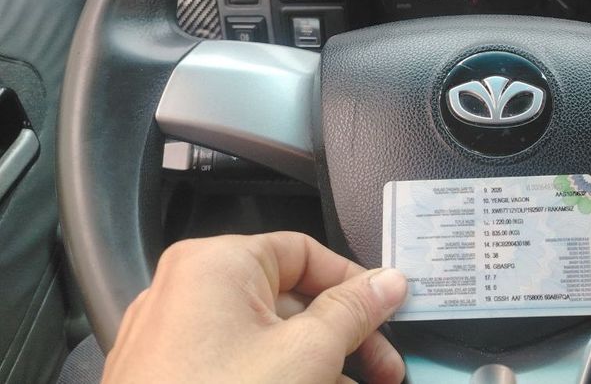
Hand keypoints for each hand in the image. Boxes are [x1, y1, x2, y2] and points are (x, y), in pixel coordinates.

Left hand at [102, 232, 407, 383]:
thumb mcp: (309, 352)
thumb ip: (354, 310)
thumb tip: (385, 283)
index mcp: (215, 264)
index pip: (305, 252)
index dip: (355, 283)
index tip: (388, 311)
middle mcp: (186, 291)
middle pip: (290, 299)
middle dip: (344, 337)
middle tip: (385, 368)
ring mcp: (173, 337)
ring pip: (267, 337)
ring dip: (318, 363)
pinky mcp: (169, 376)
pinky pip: (238, 363)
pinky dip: (280, 376)